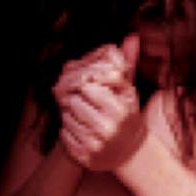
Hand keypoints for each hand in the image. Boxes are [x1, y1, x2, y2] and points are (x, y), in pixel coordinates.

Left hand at [57, 34, 146, 172]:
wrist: (130, 153)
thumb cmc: (125, 114)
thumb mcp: (127, 91)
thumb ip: (126, 65)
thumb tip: (130, 37)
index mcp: (121, 110)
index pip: (87, 87)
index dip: (85, 85)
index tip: (89, 88)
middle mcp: (110, 129)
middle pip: (74, 102)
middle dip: (76, 100)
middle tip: (85, 104)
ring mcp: (97, 146)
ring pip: (67, 118)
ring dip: (71, 115)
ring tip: (85, 118)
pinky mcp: (86, 158)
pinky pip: (64, 136)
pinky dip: (69, 132)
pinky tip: (82, 131)